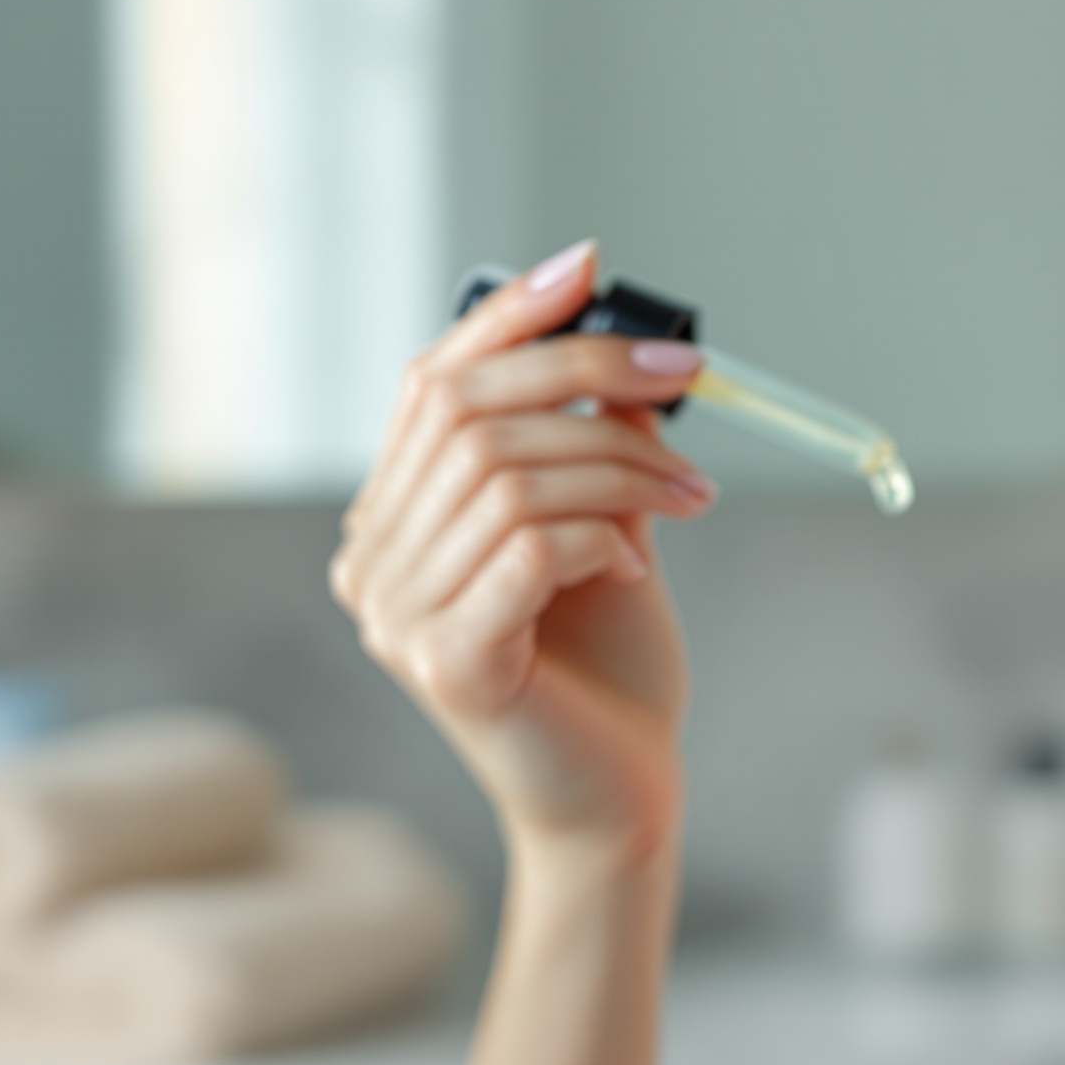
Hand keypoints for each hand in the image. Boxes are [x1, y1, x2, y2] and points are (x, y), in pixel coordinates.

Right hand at [329, 241, 718, 851]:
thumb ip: (584, 450)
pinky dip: (601, 537)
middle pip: (468, 413)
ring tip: (692, 495)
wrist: (622, 798)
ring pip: (508, 477)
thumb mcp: (602, 529)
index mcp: (395, 521)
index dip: (509, 315)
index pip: (431, 382)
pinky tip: (636, 566)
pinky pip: (530, 548)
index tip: (591, 267)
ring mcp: (395, 616)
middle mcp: (372, 562)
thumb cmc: (610, 668)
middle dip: (587, 378)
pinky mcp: (445, 663)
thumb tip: (617, 344)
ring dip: (620, 467)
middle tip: (687, 379)